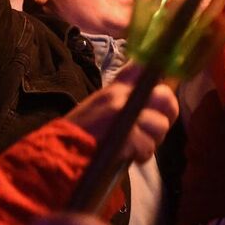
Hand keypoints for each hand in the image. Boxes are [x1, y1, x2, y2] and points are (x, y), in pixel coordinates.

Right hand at [61, 66, 178, 164]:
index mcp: (114, 88)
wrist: (59, 154)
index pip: (144, 67)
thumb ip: (124, 100)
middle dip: (165, 118)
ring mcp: (121, 114)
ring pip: (159, 125)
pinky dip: (142, 155)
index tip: (159, 99)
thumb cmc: (80, 135)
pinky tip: (129, 157)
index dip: (159, 83)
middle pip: (165, 97)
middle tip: (153, 132)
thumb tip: (154, 100)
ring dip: (152, 142)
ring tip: (135, 148)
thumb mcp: (100, 107)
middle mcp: (119, 95)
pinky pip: (147, 145)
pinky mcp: (123, 135)